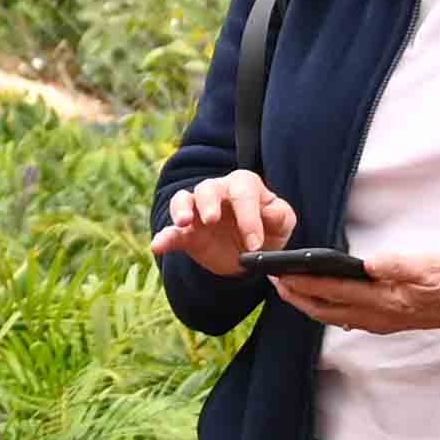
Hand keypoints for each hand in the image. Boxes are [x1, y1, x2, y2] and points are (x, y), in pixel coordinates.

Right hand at [152, 169, 298, 274]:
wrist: (251, 252)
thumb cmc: (268, 229)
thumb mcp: (282, 223)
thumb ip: (280, 214)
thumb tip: (270, 213)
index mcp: (243, 186)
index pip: (242, 192)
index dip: (248, 216)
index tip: (254, 244)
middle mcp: (218, 193)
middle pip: (208, 188)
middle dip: (208, 203)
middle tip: (212, 220)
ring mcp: (198, 212)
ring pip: (184, 200)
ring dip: (181, 210)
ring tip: (182, 223)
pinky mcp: (186, 234)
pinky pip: (171, 232)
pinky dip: (163, 238)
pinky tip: (158, 246)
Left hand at [270, 249, 439, 335]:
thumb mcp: (431, 266)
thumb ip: (398, 265)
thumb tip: (369, 263)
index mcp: (384, 299)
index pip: (333, 290)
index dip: (304, 281)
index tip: (280, 272)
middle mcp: (377, 316)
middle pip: (324, 309)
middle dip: (295, 295)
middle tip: (271, 279)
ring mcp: (380, 322)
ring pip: (332, 316)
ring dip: (307, 303)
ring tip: (287, 288)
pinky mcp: (386, 321)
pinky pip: (346, 319)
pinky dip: (326, 309)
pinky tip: (320, 300)